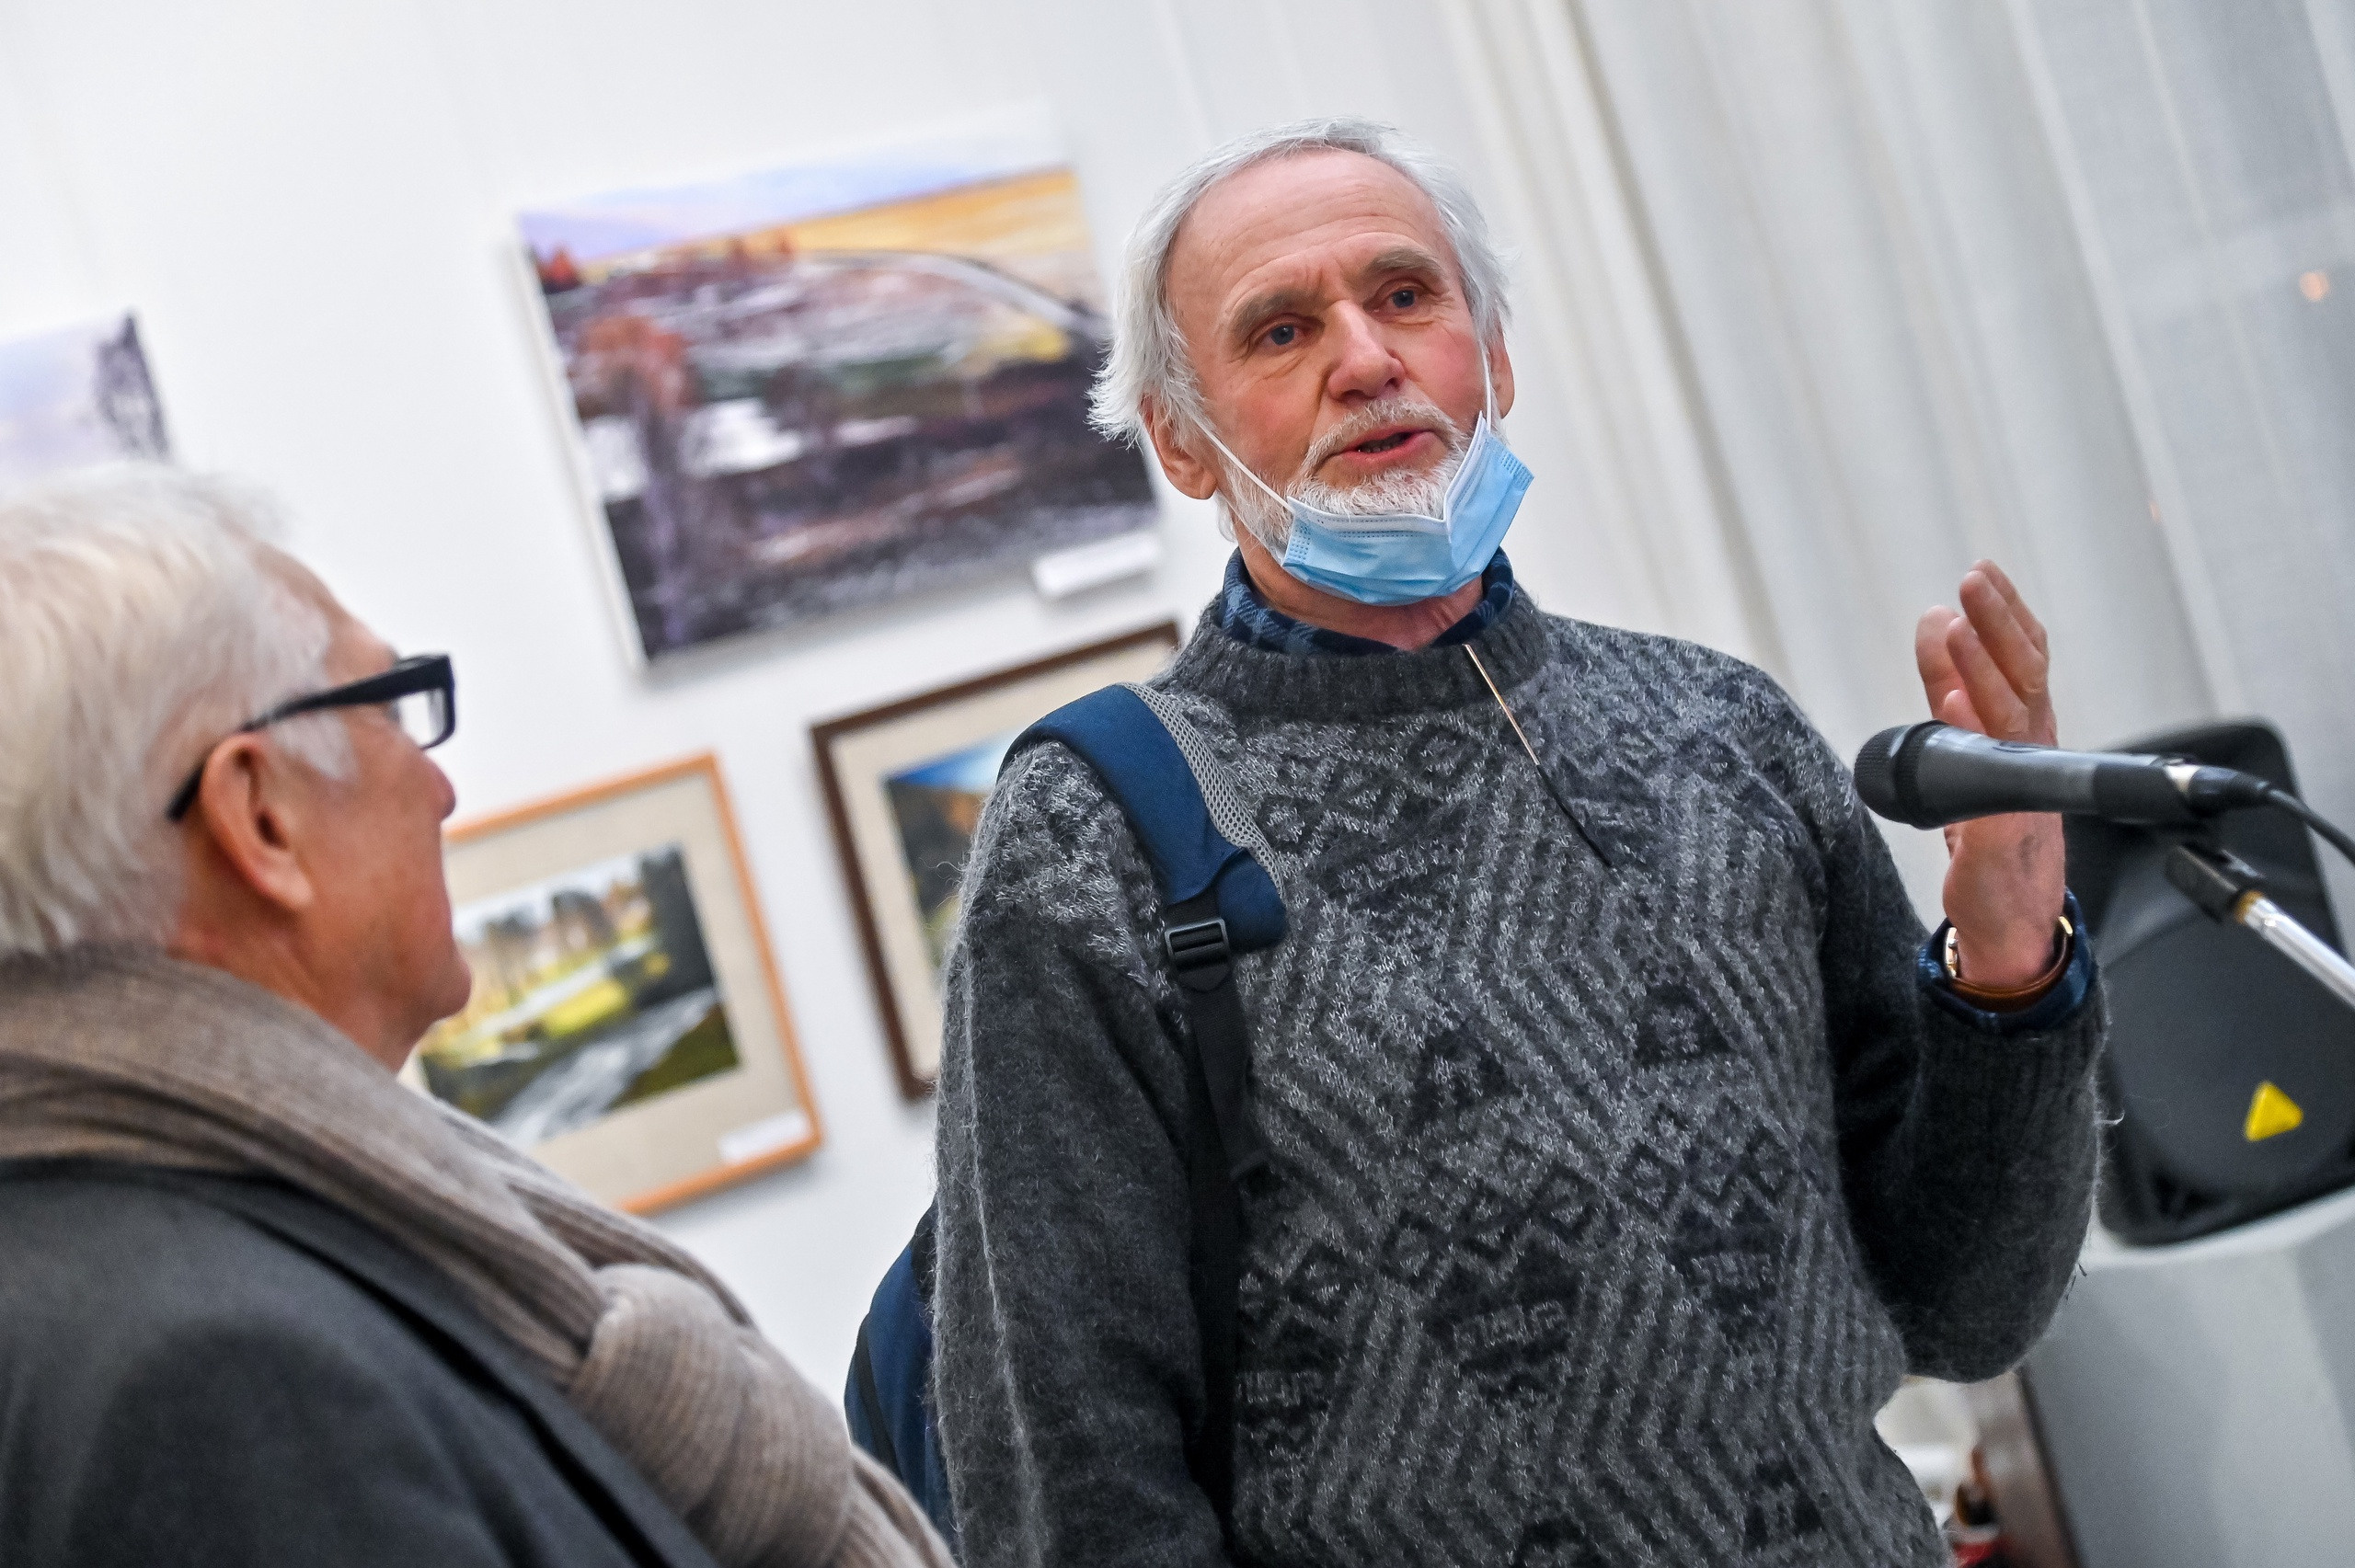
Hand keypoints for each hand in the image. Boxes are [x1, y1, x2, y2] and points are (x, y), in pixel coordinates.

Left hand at [1914, 560, 2067, 989]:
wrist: (2011, 916)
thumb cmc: (1991, 834)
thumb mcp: (1961, 747)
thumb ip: (1949, 688)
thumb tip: (1938, 622)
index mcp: (2022, 732)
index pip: (2022, 660)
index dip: (2005, 614)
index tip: (1982, 572)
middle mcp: (2030, 753)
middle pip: (2023, 675)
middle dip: (1999, 624)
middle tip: (1974, 580)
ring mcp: (2021, 791)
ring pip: (2010, 714)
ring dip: (1984, 665)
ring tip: (1960, 622)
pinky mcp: (2004, 831)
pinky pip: (1992, 777)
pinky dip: (1976, 738)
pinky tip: (1956, 705)